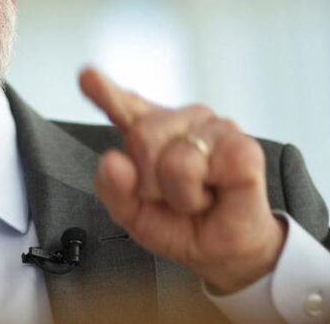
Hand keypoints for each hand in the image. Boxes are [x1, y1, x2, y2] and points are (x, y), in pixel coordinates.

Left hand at [79, 67, 285, 292]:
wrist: (226, 253)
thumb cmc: (184, 225)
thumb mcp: (135, 214)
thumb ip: (113, 188)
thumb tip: (112, 161)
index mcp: (152, 132)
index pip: (124, 105)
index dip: (106, 91)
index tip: (88, 76)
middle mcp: (182, 121)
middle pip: (141, 136)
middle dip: (150, 183)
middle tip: (172, 197)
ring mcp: (214, 128)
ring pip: (171, 158)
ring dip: (177, 195)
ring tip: (196, 198)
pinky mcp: (241, 146)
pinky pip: (197, 167)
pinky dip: (197, 195)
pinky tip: (215, 194)